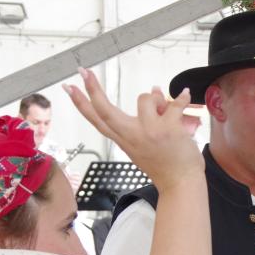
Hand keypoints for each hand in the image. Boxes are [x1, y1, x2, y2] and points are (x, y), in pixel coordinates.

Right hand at [63, 69, 202, 190]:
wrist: (181, 184)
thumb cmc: (165, 165)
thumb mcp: (146, 144)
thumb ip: (147, 119)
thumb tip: (154, 88)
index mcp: (124, 140)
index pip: (98, 120)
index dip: (82, 104)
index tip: (69, 88)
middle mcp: (132, 136)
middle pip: (105, 110)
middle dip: (92, 89)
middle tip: (83, 71)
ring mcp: (149, 132)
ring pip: (145, 98)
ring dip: (158, 99)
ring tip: (168, 113)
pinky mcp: (168, 129)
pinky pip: (174, 103)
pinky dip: (182, 98)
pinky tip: (185, 95)